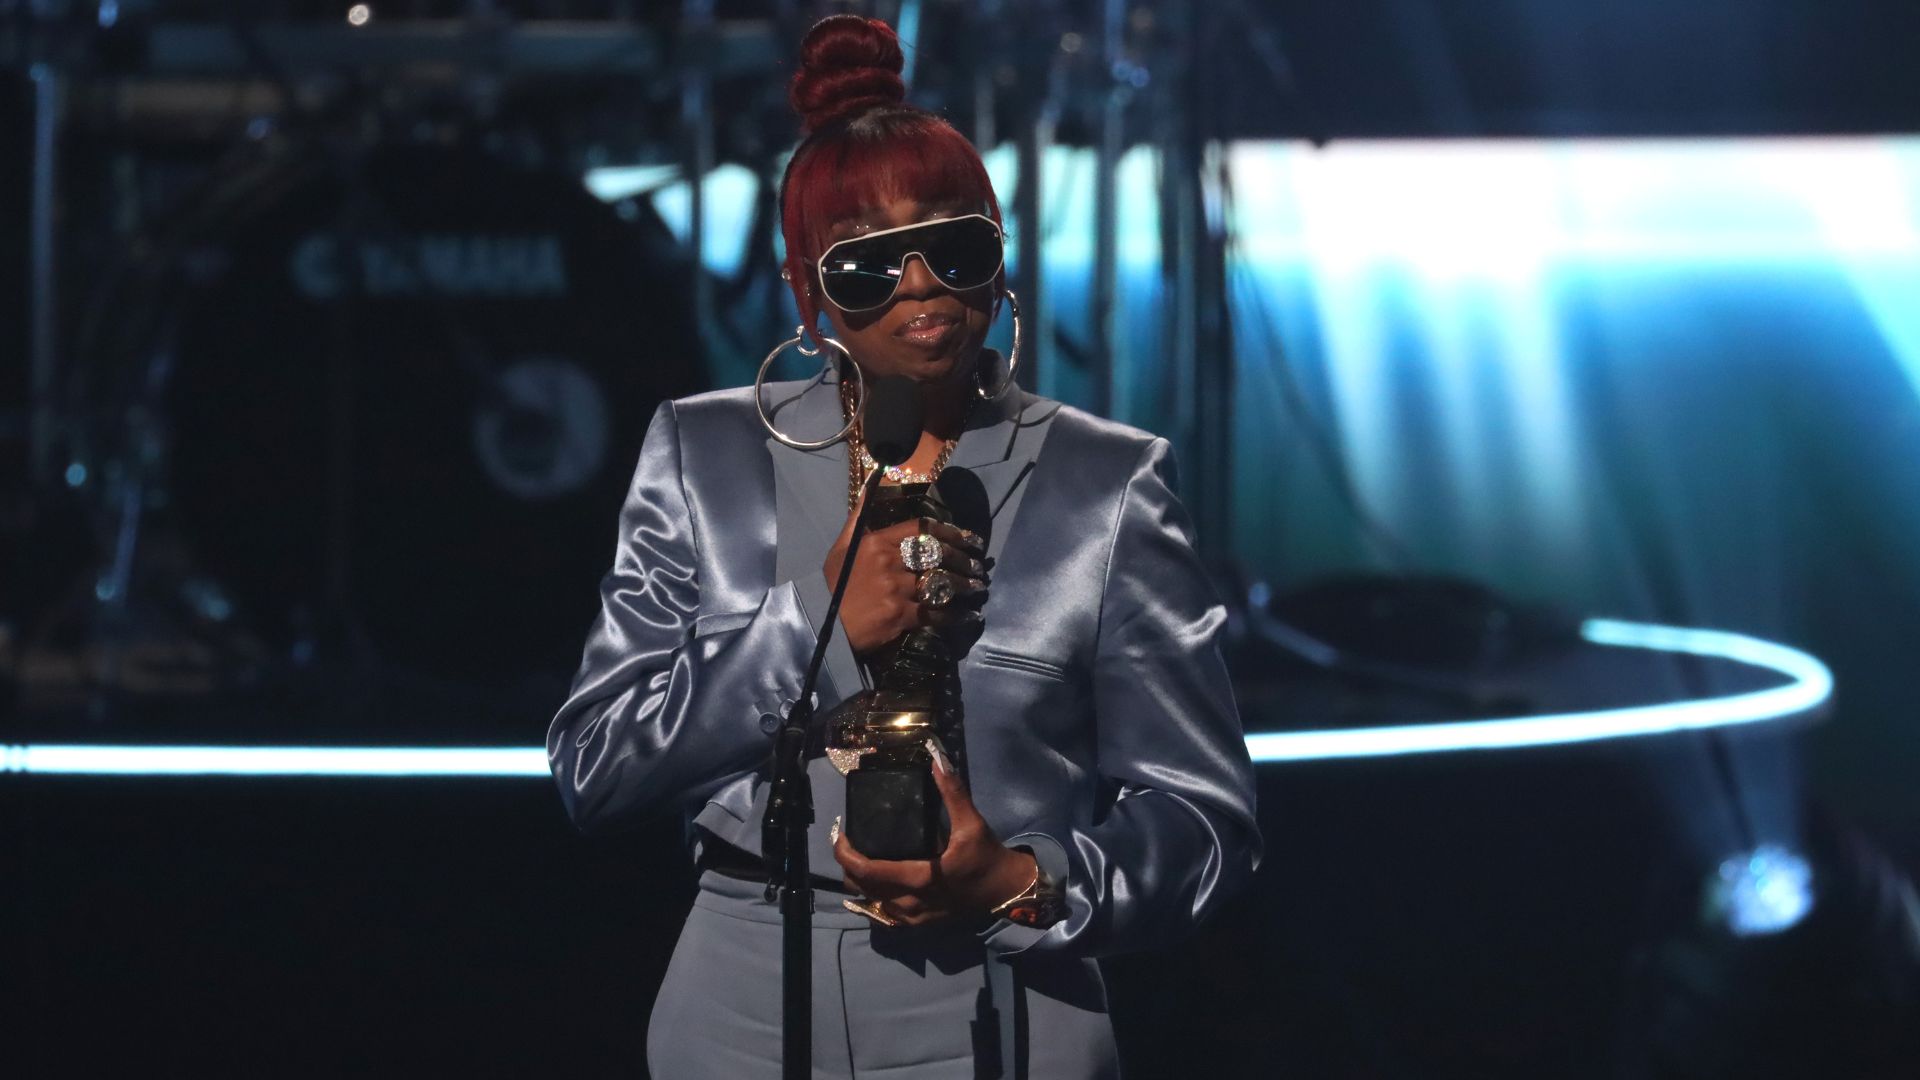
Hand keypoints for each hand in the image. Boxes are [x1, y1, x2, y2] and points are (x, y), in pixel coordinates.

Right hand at [822, 492, 987, 656]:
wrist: (821, 623)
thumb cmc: (832, 584)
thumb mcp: (842, 546)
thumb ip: (859, 516)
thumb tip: (869, 484)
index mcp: (877, 542)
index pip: (921, 529)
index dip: (950, 532)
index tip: (968, 538)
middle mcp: (889, 562)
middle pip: (936, 555)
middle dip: (963, 559)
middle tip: (979, 565)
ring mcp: (895, 589)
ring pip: (940, 583)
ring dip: (964, 585)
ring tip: (978, 586)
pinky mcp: (899, 616)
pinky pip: (934, 613)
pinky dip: (955, 615)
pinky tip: (968, 614)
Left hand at [834, 744, 1038, 926]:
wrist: (1005, 892)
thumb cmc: (987, 857)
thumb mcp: (972, 824)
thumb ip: (953, 792)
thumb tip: (937, 759)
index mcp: (919, 878)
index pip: (867, 871)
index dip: (845, 854)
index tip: (841, 833)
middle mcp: (909, 902)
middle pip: (861, 887)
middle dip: (847, 864)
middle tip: (848, 840)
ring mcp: (912, 917)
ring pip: (869, 901)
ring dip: (859, 880)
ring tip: (859, 855)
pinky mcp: (917, 923)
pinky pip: (882, 912)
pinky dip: (872, 895)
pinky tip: (874, 878)